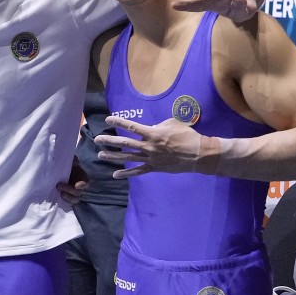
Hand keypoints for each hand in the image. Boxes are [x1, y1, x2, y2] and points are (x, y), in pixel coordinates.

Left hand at [57, 160, 88, 203]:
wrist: (58, 173)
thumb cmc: (66, 168)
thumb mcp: (69, 163)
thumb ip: (73, 161)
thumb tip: (74, 160)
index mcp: (82, 178)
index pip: (86, 182)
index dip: (83, 184)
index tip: (78, 185)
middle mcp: (80, 188)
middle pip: (78, 192)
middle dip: (69, 189)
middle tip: (58, 185)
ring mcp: (74, 194)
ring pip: (75, 199)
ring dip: (68, 198)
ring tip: (60, 194)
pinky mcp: (69, 199)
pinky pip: (69, 203)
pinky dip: (65, 202)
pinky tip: (58, 198)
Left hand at [95, 115, 213, 176]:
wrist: (198, 154)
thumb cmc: (187, 136)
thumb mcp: (173, 123)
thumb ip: (159, 125)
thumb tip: (149, 128)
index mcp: (153, 133)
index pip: (132, 127)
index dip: (119, 122)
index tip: (108, 120)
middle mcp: (148, 146)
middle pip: (125, 143)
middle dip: (110, 141)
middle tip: (97, 140)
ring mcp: (150, 158)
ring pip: (127, 157)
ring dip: (113, 156)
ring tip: (100, 155)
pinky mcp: (154, 168)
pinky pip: (137, 171)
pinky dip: (126, 173)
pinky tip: (115, 174)